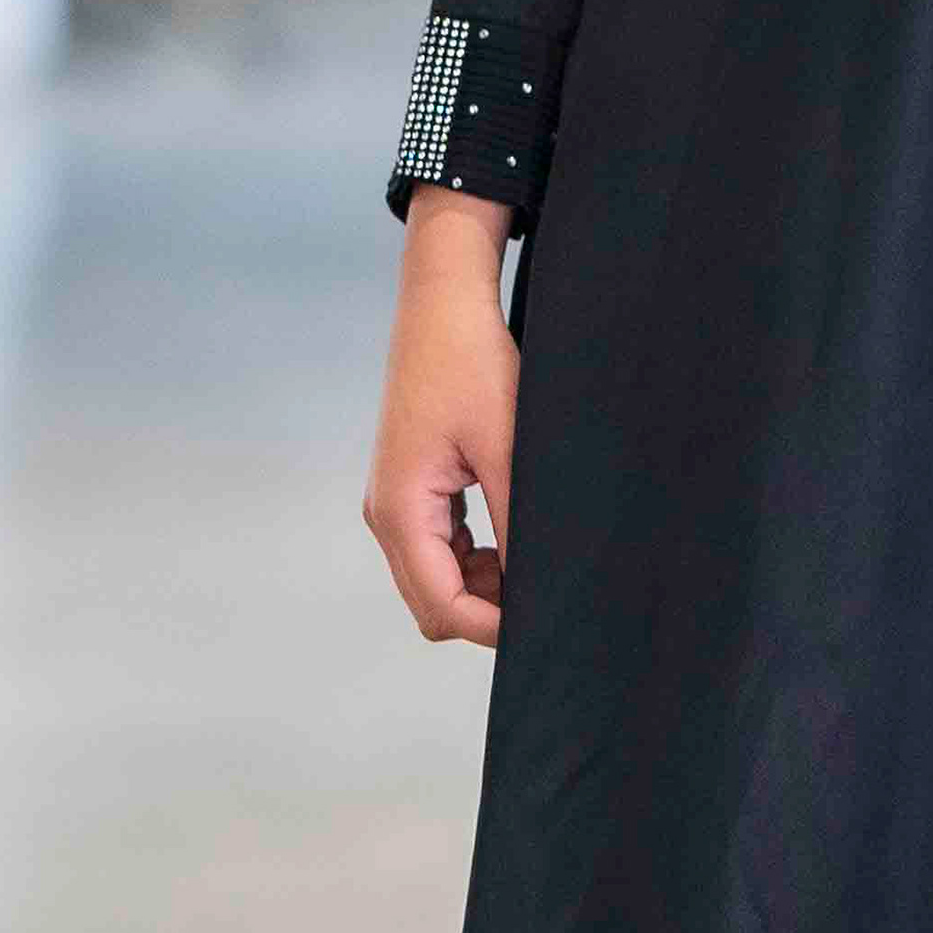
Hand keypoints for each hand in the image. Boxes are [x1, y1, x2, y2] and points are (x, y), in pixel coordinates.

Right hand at [365, 189, 519, 644]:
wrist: (443, 306)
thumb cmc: (472, 365)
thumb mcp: (508, 449)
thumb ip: (518, 525)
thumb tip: (540, 586)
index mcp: (401, 511)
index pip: (443, 606)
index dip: (495, 627)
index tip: (546, 617)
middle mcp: (386, 516)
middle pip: (432, 605)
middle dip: (487, 611)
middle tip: (546, 587)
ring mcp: (394, 504)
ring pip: (435, 582)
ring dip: (483, 585)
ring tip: (534, 552)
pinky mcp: (410, 491)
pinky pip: (438, 551)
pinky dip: (475, 559)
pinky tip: (513, 533)